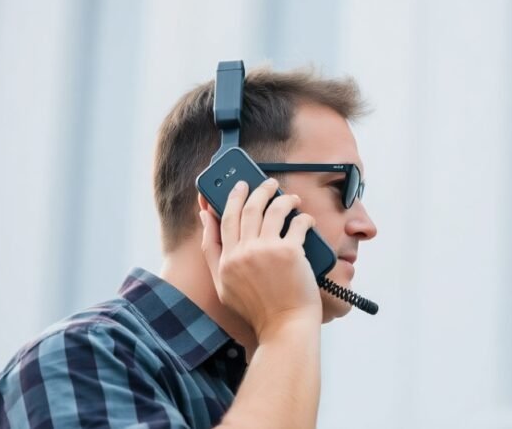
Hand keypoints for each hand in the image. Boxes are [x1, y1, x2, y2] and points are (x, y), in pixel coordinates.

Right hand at [199, 178, 321, 341]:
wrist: (284, 328)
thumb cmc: (258, 310)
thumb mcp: (224, 285)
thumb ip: (212, 252)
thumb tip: (205, 218)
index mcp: (226, 260)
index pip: (225, 219)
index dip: (231, 198)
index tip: (238, 186)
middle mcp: (243, 252)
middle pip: (248, 209)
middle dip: (258, 190)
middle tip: (268, 183)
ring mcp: (266, 251)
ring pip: (272, 210)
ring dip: (282, 198)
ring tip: (290, 197)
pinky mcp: (290, 252)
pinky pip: (297, 224)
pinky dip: (303, 218)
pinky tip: (306, 219)